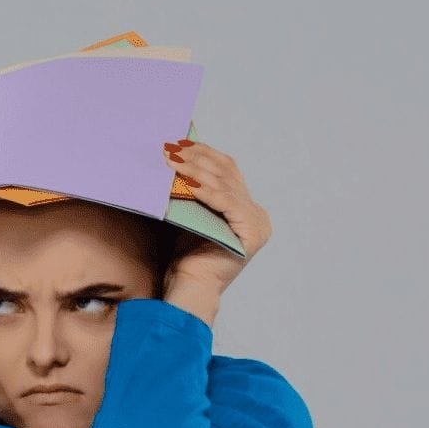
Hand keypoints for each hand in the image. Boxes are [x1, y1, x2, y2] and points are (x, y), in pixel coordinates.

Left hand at [159, 139, 272, 297]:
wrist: (188, 286)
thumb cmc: (185, 253)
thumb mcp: (191, 211)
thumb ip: (195, 187)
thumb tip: (178, 150)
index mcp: (247, 209)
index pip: (228, 169)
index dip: (204, 153)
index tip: (180, 141)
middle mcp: (258, 215)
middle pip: (227, 174)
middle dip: (197, 159)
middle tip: (170, 149)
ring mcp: (258, 224)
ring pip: (224, 186)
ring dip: (195, 171)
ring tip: (170, 162)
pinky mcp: (252, 233)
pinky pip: (226, 203)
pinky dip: (204, 191)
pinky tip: (184, 182)